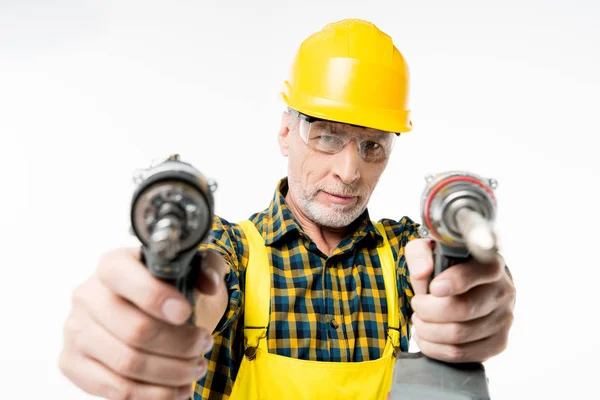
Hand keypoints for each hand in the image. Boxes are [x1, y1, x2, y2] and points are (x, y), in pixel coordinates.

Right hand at [59, 248, 227, 399]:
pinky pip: (116, 389)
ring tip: (196, 368)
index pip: (121, 275)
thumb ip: (206, 266)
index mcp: (112, 265)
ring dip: (172, 372)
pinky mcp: (73, 363)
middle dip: (180, 343)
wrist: (147, 310)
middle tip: (203, 345)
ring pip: (128, 363)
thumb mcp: (192, 269)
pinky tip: (177, 390)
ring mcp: (76, 331)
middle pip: (134, 329)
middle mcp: (87, 296)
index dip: (155, 296)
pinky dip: (154, 395)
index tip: (185, 313)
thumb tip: (210, 284)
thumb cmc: (170, 288)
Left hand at [405, 239, 514, 362]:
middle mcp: (503, 291)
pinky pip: (461, 354)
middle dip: (429, 310)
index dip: (454, 282)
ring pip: (459, 334)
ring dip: (428, 330)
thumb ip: (421, 254)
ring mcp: (504, 319)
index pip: (478, 273)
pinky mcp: (498, 342)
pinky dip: (435, 348)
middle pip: (464, 309)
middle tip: (417, 305)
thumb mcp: (430, 250)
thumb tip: (422, 273)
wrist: (468, 288)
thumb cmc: (446, 267)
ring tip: (419, 320)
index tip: (433, 288)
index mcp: (490, 264)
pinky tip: (426, 337)